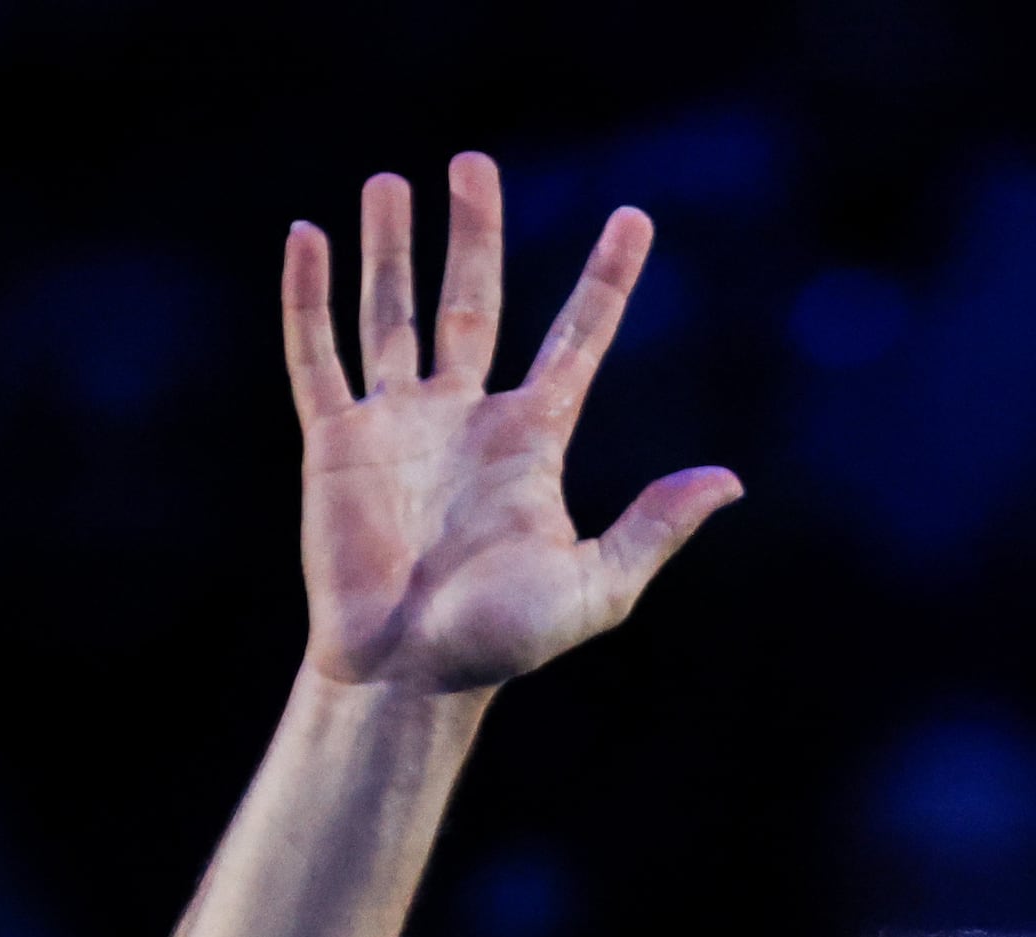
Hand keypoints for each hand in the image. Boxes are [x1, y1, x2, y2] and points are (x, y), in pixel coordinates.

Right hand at [285, 155, 739, 694]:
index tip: (635, 217)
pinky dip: (307, 298)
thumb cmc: (500, 641)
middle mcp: (465, 417)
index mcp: (531, 441)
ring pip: (392, 312)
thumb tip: (728, 480)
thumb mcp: (596, 587)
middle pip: (474, 299)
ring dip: (391, 247)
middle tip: (474, 163)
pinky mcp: (336, 442)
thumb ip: (653, 528)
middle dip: (474, 231)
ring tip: (392, 181)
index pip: (576, 338)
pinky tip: (306, 236)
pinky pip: (317, 356)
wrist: (409, 674)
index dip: (607, 279)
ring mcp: (398, 424)